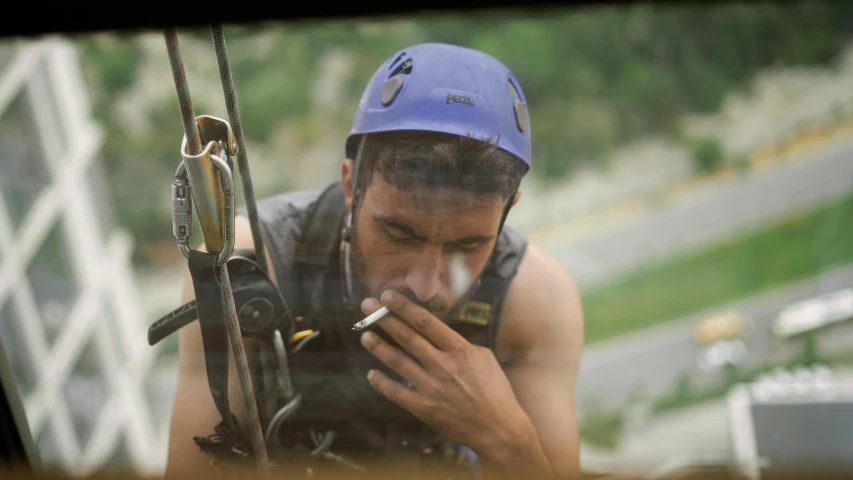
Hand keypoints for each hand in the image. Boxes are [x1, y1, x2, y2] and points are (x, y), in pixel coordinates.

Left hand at [358, 290, 542, 465]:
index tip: (389, 295)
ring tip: (365, 335)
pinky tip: (371, 374)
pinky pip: (397, 393)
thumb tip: (439, 334)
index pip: (426, 322)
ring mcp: (432, 387)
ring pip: (398, 362)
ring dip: (379, 347)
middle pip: (408, 337)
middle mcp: (443, 366)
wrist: (498, 429)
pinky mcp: (424, 408)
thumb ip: (460, 344)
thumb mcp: (484, 358)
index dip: (404, 307)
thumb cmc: (495, 392)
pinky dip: (382, 383)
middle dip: (385, 319)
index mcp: (460, 350)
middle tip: (367, 306)